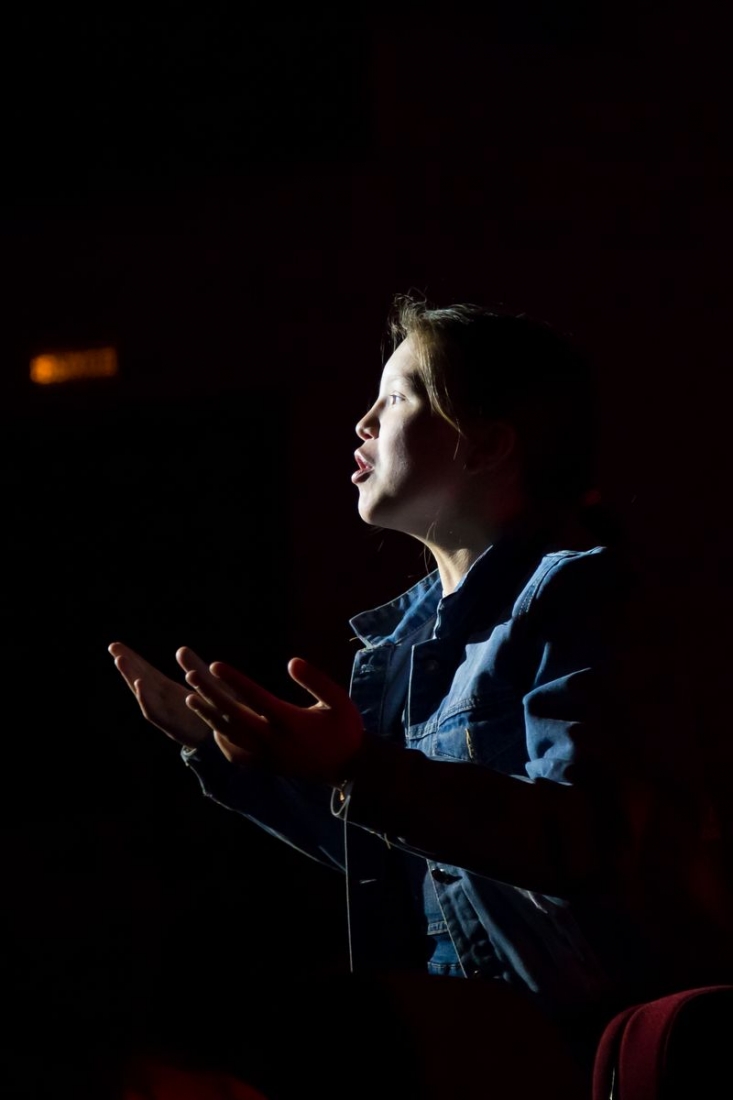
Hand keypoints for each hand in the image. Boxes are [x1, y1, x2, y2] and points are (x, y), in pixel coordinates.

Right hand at [108, 642, 231, 749]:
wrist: (230, 740)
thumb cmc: (217, 712)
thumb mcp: (206, 685)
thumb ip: (194, 667)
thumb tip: (181, 649)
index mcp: (169, 692)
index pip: (146, 672)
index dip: (132, 659)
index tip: (116, 645)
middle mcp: (164, 702)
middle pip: (140, 680)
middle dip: (127, 665)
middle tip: (113, 647)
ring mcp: (167, 714)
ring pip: (144, 695)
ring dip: (131, 678)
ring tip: (120, 660)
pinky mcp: (174, 727)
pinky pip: (156, 713)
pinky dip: (146, 699)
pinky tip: (139, 685)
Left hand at [184, 656, 364, 781]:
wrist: (348, 770)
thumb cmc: (345, 729)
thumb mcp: (340, 701)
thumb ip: (317, 680)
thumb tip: (291, 662)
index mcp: (291, 722)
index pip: (255, 697)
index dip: (234, 680)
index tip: (215, 664)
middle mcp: (274, 741)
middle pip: (233, 715)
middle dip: (211, 694)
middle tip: (192, 676)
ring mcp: (266, 756)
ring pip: (229, 735)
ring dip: (208, 715)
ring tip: (191, 697)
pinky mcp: (264, 765)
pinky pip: (234, 753)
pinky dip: (220, 737)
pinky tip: (212, 723)